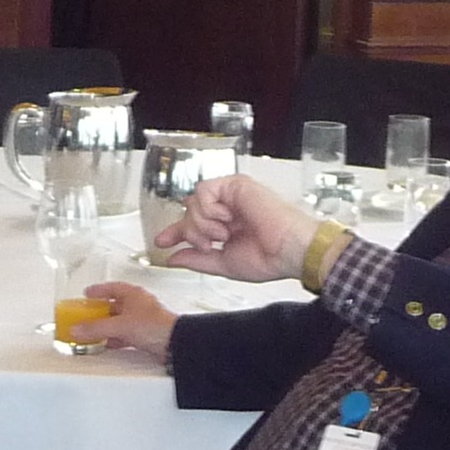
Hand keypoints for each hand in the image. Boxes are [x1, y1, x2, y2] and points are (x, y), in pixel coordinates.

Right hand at [74, 281, 175, 360]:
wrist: (175, 343)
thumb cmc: (156, 325)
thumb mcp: (119, 325)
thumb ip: (96, 328)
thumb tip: (78, 329)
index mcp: (133, 294)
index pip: (112, 287)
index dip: (98, 290)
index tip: (87, 293)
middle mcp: (139, 305)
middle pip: (114, 305)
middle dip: (100, 311)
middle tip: (87, 314)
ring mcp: (143, 320)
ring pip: (119, 321)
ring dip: (106, 326)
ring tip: (93, 331)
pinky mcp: (145, 334)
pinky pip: (125, 334)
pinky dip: (115, 338)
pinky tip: (108, 343)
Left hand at [154, 175, 321, 284]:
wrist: (288, 250)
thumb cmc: (268, 257)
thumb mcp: (224, 264)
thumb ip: (197, 260)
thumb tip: (174, 258)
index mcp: (227, 227)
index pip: (193, 224)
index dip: (175, 232)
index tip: (161, 242)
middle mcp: (228, 210)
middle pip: (188, 212)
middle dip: (190, 232)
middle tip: (206, 244)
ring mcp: (231, 196)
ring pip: (193, 202)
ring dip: (202, 224)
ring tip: (222, 234)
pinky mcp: (236, 185)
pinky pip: (203, 191)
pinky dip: (209, 209)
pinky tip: (225, 219)